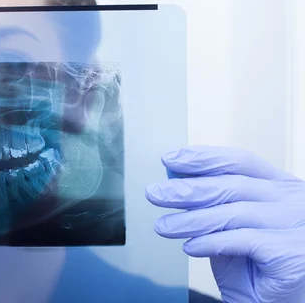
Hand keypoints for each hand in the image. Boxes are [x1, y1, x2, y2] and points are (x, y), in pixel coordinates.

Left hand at [146, 146, 304, 302]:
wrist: (274, 302)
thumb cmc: (255, 264)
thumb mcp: (229, 225)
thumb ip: (212, 202)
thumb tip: (174, 179)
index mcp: (280, 186)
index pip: (239, 161)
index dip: (202, 158)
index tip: (170, 158)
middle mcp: (293, 200)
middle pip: (231, 184)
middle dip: (186, 189)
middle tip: (155, 194)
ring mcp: (295, 224)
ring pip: (233, 212)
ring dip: (190, 219)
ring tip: (163, 226)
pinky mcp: (291, 252)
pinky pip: (241, 240)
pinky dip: (210, 243)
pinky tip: (190, 247)